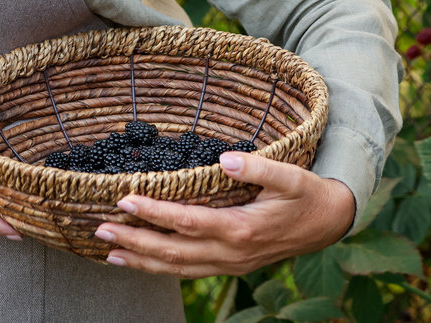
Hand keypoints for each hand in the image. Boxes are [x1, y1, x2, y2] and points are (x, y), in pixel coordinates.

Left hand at [92, 152, 355, 276]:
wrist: (329, 224)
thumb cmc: (306, 195)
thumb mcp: (291, 175)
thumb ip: (259, 167)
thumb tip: (226, 158)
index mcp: (241, 228)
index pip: (187, 222)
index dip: (153, 212)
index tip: (124, 200)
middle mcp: (231, 252)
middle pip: (174, 251)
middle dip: (135, 243)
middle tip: (101, 230)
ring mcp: (230, 264)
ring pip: (178, 268)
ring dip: (142, 261)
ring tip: (109, 252)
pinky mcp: (230, 266)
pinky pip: (189, 271)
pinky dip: (160, 268)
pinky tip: (139, 261)